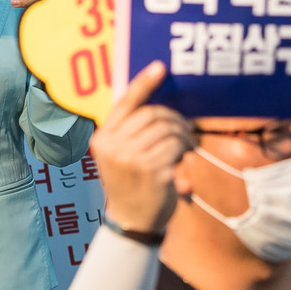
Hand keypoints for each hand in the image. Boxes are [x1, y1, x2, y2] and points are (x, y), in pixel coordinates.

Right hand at [90, 60, 192, 234]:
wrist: (131, 222)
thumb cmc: (131, 184)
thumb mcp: (120, 156)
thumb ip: (130, 132)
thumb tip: (156, 104)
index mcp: (103, 138)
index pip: (125, 103)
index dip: (144, 82)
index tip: (160, 67)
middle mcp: (114, 146)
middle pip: (152, 114)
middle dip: (174, 118)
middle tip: (185, 129)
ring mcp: (132, 158)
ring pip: (167, 129)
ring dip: (183, 135)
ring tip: (186, 145)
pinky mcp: (152, 171)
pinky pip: (176, 147)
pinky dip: (185, 150)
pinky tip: (185, 159)